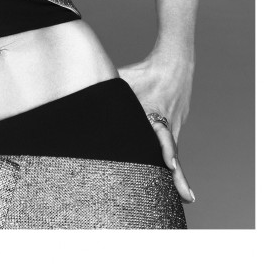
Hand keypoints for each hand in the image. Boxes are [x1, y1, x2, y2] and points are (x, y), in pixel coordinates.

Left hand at [117, 53, 195, 204]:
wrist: (174, 65)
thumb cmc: (143, 73)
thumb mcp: (123, 79)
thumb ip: (104, 89)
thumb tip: (75, 95)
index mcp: (155, 113)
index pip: (162, 134)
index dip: (166, 150)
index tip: (169, 164)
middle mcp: (167, 124)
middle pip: (172, 153)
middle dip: (178, 177)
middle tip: (187, 198)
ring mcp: (174, 128)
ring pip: (173, 154)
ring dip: (177, 176)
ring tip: (184, 199)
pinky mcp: (174, 129)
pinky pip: (171, 148)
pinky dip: (171, 164)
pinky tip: (173, 182)